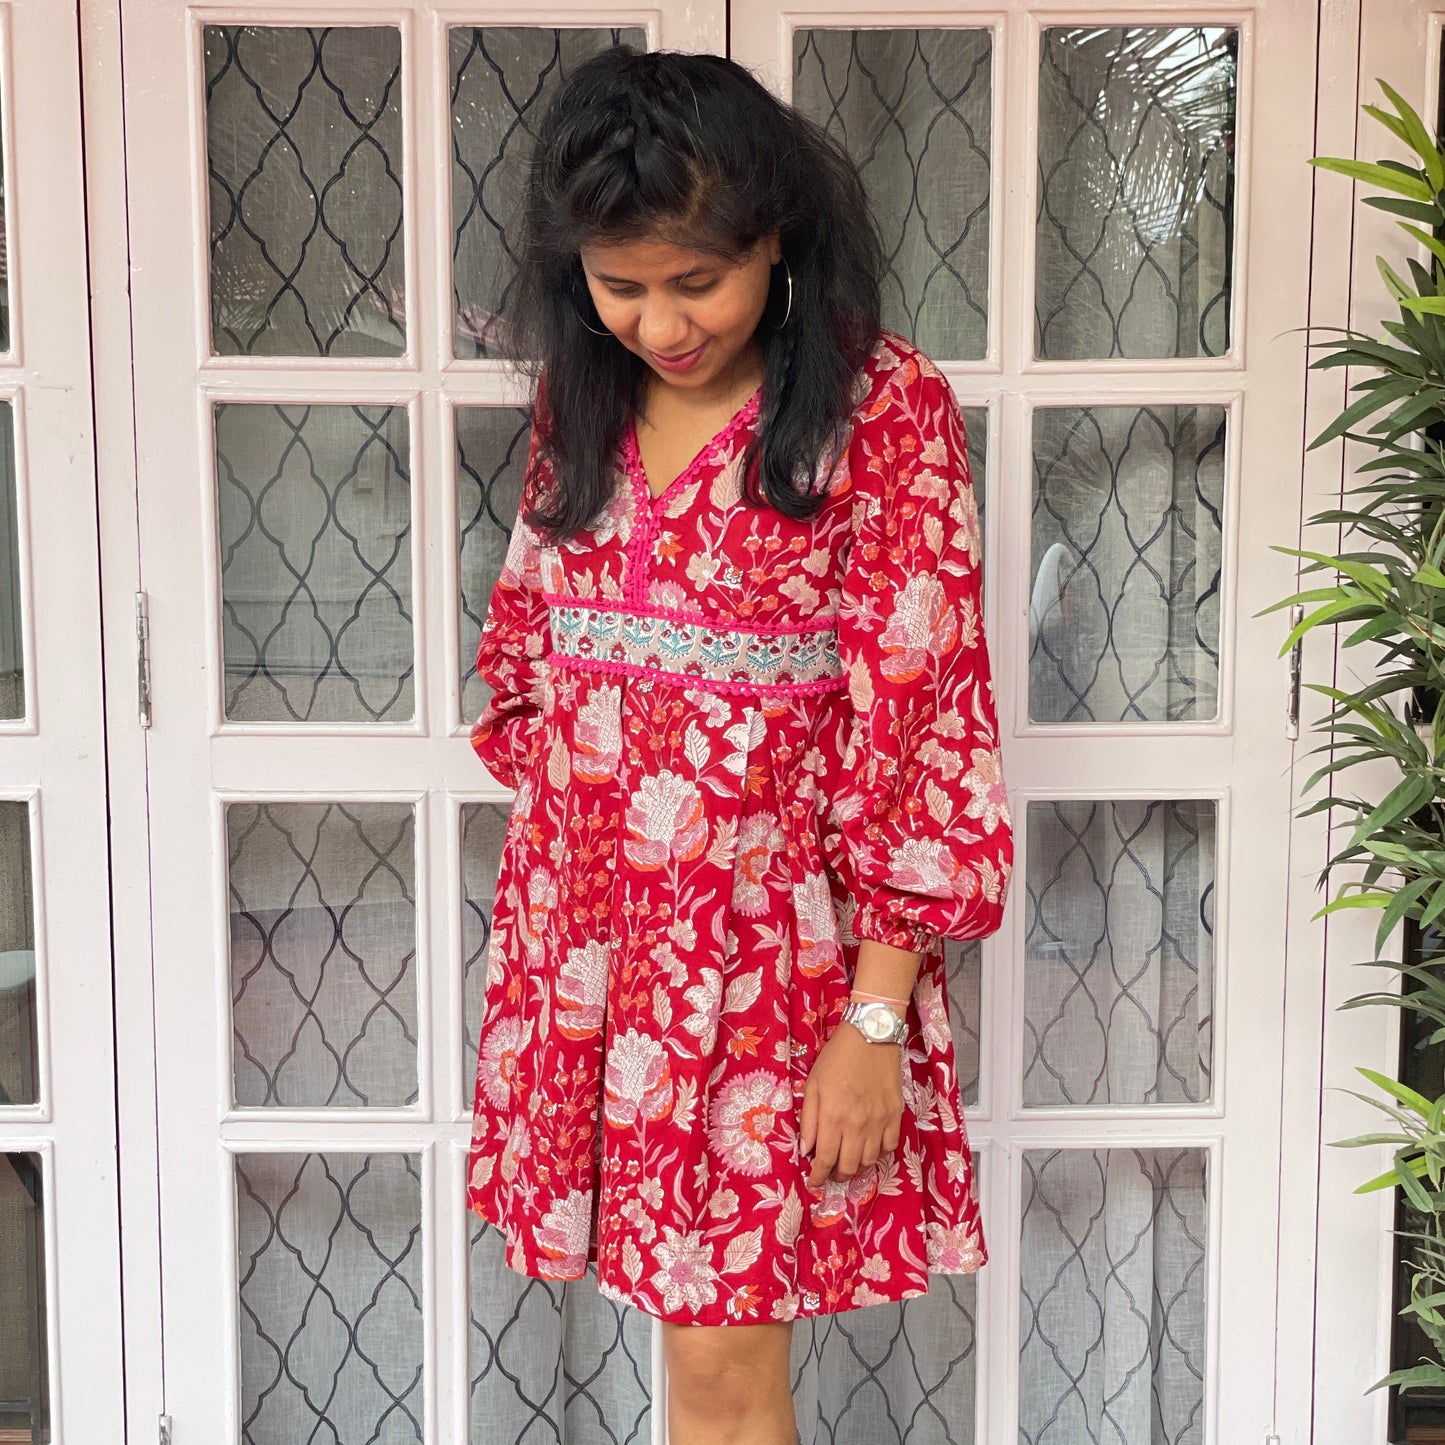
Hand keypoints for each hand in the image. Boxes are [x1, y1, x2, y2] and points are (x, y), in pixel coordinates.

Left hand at [799, 1018, 904, 1188]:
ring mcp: (880, 1122)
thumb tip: (806, 1150)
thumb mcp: (813, 1084)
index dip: (817, 1176)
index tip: (813, 1182)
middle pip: (849, 1166)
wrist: (871, 1036)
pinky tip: (869, 1150)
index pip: (825, 1159)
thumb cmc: (837, 1057)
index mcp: (833, 1117)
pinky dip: (878, 1155)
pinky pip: (889, 1147)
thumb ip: (809, 1120)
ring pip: (870, 1161)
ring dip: (857, 1168)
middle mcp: (858, 1125)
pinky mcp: (895, 1115)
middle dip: (837, 1175)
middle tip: (830, 1173)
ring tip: (848, 1164)